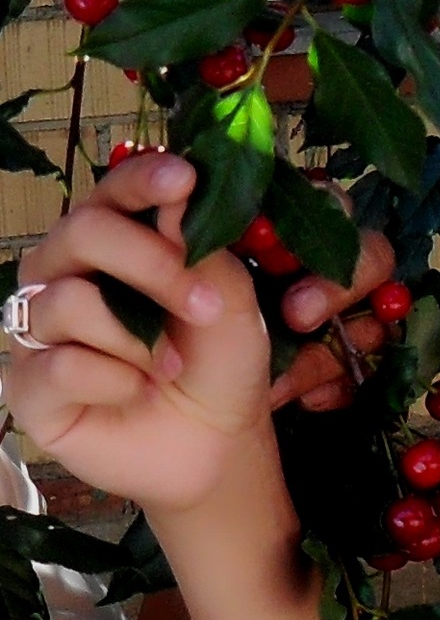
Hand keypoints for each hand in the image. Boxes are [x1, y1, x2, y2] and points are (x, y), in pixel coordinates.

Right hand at [2, 157, 381, 512]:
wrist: (216, 441)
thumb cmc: (219, 361)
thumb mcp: (230, 299)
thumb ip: (201, 247)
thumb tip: (178, 194)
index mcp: (114, 241)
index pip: (113, 190)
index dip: (142, 179)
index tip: (185, 178)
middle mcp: (65, 274)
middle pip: (82, 232)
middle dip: (151, 265)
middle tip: (205, 305)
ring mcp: (41, 328)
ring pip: (69, 302)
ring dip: (139, 339)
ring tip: (171, 368)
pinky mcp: (30, 386)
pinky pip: (60, 366)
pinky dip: (114, 381)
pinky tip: (134, 393)